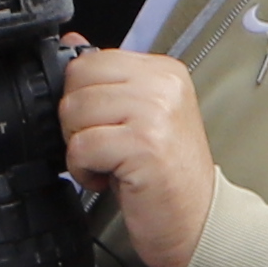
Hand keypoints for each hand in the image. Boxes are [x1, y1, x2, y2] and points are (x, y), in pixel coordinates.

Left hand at [52, 38, 223, 266]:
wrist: (197, 222)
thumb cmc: (167, 176)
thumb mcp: (139, 117)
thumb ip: (108, 80)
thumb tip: (70, 44)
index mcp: (164, 72)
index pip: (90, 60)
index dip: (82, 97)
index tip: (105, 125)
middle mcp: (163, 86)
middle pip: (77, 82)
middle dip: (77, 121)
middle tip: (106, 146)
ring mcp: (156, 112)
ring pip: (74, 111)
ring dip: (79, 147)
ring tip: (109, 162)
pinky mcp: (144, 144)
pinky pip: (81, 145)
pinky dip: (84, 170)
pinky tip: (109, 177)